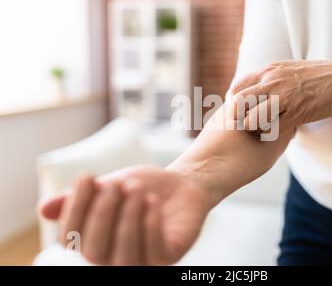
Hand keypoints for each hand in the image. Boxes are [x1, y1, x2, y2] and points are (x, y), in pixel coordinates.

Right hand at [39, 165, 211, 265]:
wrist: (181, 184)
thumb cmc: (142, 187)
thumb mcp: (111, 187)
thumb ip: (83, 198)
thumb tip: (44, 209)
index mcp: (95, 241)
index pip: (71, 239)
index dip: (74, 209)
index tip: (87, 177)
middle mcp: (114, 258)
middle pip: (94, 252)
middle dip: (102, 214)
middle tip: (117, 184)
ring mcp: (144, 261)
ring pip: (125, 258)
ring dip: (128, 219)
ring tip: (136, 188)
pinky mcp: (169, 256)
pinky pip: (156, 252)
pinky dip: (150, 226)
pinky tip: (152, 201)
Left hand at [230, 60, 331, 131]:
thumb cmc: (317, 75)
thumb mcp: (288, 69)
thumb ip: (269, 78)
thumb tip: (252, 88)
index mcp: (268, 71)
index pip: (237, 88)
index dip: (234, 103)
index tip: (241, 112)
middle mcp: (272, 83)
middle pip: (238, 104)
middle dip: (238, 118)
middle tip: (246, 125)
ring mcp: (283, 98)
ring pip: (251, 119)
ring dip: (253, 129)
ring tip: (261, 130)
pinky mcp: (296, 114)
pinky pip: (272, 130)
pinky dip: (271, 135)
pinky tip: (278, 132)